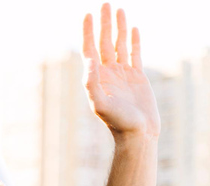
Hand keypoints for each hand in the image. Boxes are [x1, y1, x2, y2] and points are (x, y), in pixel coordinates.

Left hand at [82, 4, 159, 139]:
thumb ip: (92, 83)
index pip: (90, 49)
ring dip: (118, 27)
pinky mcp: (137, 76)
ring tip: (118, 10)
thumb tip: (89, 62)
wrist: (137, 133)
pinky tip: (132, 29)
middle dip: (104, 23)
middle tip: (104, 4)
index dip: (88, 32)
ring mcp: (122, 74)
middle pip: (104, 42)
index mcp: (96, 77)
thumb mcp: (100, 103)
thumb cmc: (117, 122)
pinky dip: (133, 40)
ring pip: (119, 44)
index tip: (87, 15)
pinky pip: (134, 53)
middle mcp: (107, 73)